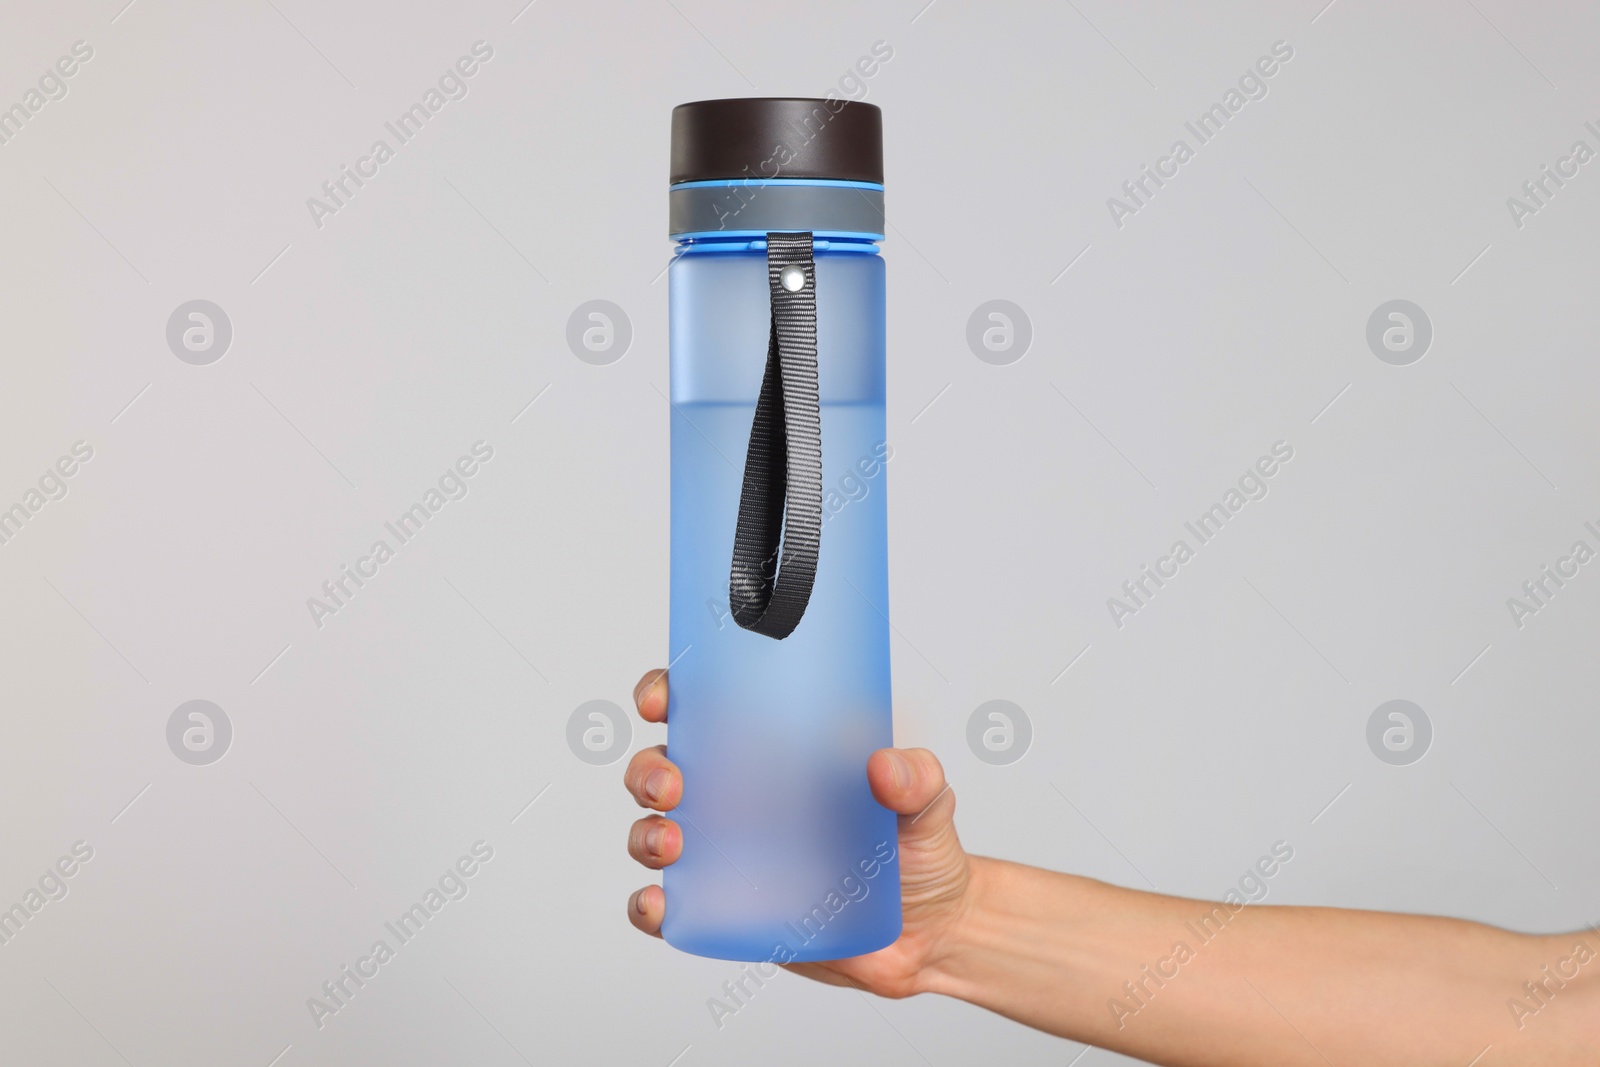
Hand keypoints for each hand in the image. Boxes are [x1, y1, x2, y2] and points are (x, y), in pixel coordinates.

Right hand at [623, 668, 979, 997]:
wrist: (929, 933)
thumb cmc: (918, 849)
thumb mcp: (927, 800)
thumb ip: (917, 778)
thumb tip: (884, 764)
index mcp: (772, 750)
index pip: (703, 708)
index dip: (666, 694)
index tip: (662, 700)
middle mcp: (736, 796)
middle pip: (661, 767)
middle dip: (649, 769)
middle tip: (673, 783)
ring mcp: (726, 853)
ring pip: (653, 831)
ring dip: (645, 833)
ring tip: (674, 843)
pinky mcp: (726, 909)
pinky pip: (669, 906)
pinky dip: (650, 905)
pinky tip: (660, 904)